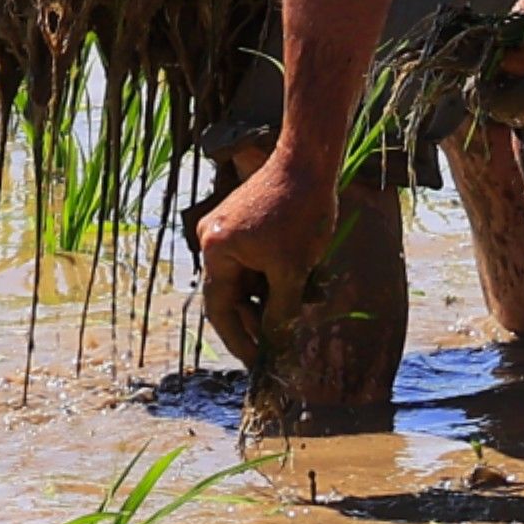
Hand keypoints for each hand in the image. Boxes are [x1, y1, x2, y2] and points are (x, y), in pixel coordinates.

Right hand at [192, 142, 341, 351]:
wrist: (311, 160)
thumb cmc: (302, 212)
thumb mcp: (293, 270)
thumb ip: (280, 311)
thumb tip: (275, 345)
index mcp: (215, 251)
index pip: (220, 309)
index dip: (238, 339)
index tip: (256, 362)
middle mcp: (212, 239)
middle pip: (233, 294)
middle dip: (261, 317)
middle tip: (283, 342)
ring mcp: (227, 228)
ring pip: (249, 277)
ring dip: (274, 295)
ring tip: (306, 303)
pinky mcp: (245, 220)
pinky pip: (256, 259)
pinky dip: (276, 273)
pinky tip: (306, 281)